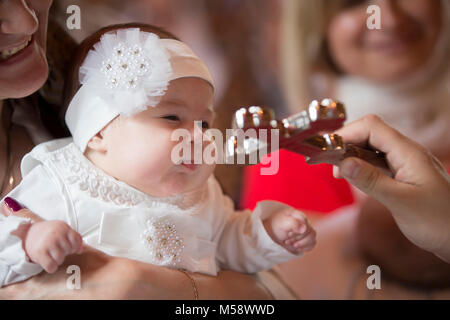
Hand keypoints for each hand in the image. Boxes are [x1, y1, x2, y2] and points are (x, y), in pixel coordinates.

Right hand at [23, 220, 83, 272]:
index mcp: (63, 227)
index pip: (77, 241)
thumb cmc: (48, 233)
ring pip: (60, 259)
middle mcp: (56, 234)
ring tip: (52, 254)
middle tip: (57, 249)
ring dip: (57, 260)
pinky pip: (51, 267)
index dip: (74, 246)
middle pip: (69, 251)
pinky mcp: (39, 253)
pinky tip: (48, 262)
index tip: (68, 247)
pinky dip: (51, 267)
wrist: (28, 233)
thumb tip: (80, 250)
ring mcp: (48, 243)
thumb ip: (73, 237)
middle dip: (65, 252)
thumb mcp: (62, 229)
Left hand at [263, 208, 315, 253]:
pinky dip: (305, 247)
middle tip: (286, 241)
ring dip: (302, 244)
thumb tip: (304, 229)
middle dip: (298, 238)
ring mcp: (307, 231)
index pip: (305, 222)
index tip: (288, 234)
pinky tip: (296, 248)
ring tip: (292, 245)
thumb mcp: (282, 223)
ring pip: (313, 238)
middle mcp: (305, 223)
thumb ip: (293, 223)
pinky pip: (312, 244)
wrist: (272, 233)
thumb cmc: (277, 226)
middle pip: (310, 231)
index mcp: (299, 215)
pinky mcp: (307, 239)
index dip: (298, 230)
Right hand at [333, 115, 449, 262]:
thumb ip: (371, 181)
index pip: (371, 127)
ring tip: (334, 170)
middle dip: (345, 142)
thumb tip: (343, 163)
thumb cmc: (437, 222)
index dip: (346, 133)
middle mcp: (406, 152)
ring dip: (350, 155)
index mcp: (408, 152)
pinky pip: (376, 162)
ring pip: (371, 148)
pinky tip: (350, 176)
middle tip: (324, 160)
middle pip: (369, 133)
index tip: (327, 149)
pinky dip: (359, 166)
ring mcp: (404, 163)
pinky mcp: (401, 174)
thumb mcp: (401, 202)